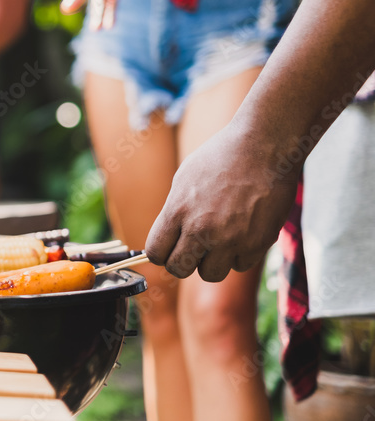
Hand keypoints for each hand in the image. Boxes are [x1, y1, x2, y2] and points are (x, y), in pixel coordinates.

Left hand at [145, 122, 298, 281]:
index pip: (156, 253)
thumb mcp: (184, 179)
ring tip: (220, 238)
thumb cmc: (221, 158)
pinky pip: (240, 264)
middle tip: (192, 250)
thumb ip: (174, 211)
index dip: (161, 253)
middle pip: (179, 269)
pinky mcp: (257, 243)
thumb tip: (167, 239)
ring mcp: (230, 239)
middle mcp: (201, 229)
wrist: (264, 147)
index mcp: (178, 210)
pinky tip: (243, 232)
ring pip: (211, 274)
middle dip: (183, 262)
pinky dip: (240, 254)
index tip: (169, 248)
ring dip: (213, 261)